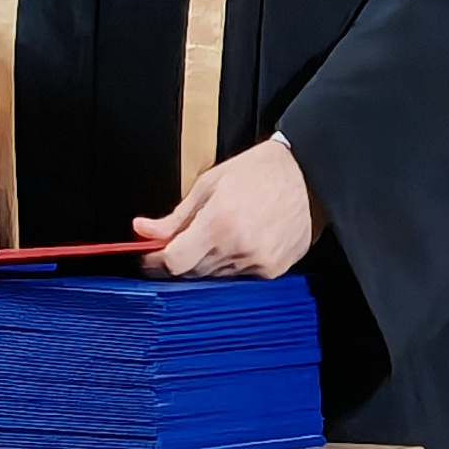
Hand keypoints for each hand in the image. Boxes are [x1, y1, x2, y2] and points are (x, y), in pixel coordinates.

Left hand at [135, 136, 313, 277]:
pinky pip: (241, 276)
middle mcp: (239, 247)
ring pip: (216, 275)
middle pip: (193, 270)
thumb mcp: (208, 185)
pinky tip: (240, 240)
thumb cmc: (258, 172)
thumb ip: (174, 216)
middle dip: (182, 257)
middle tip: (183, 239)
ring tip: (220, 231)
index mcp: (219, 223)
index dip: (157, 261)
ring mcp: (258, 261)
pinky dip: (233, 262)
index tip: (150, 256)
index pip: (175, 261)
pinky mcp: (274, 269)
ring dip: (208, 259)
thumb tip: (143, 230)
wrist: (306, 174)